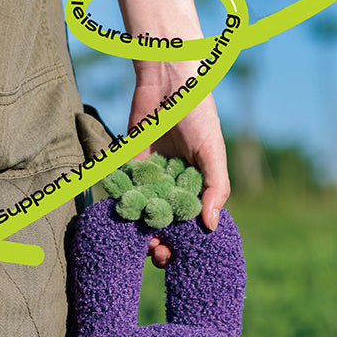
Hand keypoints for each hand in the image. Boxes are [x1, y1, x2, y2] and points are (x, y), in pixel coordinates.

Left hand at [129, 60, 230, 267]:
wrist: (167, 80)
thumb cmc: (198, 115)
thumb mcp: (213, 153)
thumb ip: (215, 189)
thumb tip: (211, 227)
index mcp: (196, 185)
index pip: (189, 221)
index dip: (184, 240)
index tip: (177, 255)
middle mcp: (173, 184)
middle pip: (164, 221)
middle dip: (159, 240)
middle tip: (155, 253)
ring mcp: (150, 176)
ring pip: (142, 211)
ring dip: (139, 229)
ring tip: (138, 243)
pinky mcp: (128, 164)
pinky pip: (123, 190)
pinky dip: (120, 205)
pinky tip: (121, 220)